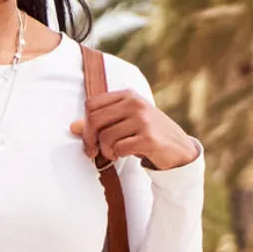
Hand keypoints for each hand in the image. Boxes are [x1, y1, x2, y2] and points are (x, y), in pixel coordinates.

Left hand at [71, 91, 200, 170]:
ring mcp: (143, 120)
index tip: (89, 139)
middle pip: (95, 120)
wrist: (178, 148)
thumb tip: (73, 127)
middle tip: (93, 152)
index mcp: (128, 96)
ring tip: (113, 153)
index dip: (85, 124)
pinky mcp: (148, 138)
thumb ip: (101, 122)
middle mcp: (135, 104)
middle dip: (90, 140)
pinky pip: (119, 148)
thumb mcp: (125, 123)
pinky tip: (123, 155)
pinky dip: (117, 155)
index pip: (92, 104)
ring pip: (106, 136)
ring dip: (105, 150)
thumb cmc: (147, 133)